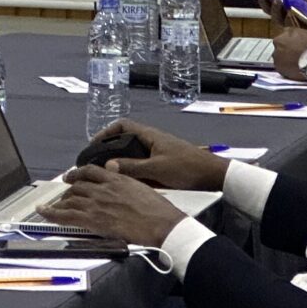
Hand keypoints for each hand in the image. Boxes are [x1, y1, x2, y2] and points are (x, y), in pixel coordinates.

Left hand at [43, 165, 186, 245]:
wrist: (163, 225)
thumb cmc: (160, 211)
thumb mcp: (142, 186)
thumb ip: (125, 179)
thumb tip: (115, 172)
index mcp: (116, 179)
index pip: (90, 170)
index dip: (78, 173)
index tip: (73, 176)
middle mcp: (103, 188)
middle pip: (77, 185)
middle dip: (69, 190)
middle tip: (65, 194)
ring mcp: (97, 203)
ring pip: (70, 198)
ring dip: (61, 202)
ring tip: (55, 205)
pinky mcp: (94, 219)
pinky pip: (66, 215)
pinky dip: (51, 213)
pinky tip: (43, 212)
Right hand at [93, 118, 228, 191]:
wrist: (213, 176)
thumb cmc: (186, 167)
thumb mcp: (156, 169)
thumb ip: (132, 167)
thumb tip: (108, 166)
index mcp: (149, 135)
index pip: (122, 126)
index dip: (106, 132)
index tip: (93, 144)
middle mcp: (152, 140)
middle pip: (125, 139)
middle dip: (111, 149)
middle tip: (98, 162)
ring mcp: (159, 152)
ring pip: (134, 153)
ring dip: (122, 161)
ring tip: (109, 174)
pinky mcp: (164, 164)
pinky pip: (143, 164)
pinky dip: (133, 170)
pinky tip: (128, 182)